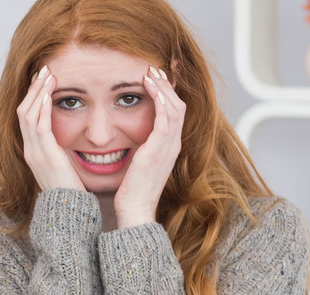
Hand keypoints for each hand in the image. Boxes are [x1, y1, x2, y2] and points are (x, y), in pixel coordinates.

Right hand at [17, 66, 84, 192]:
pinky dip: (41, 107)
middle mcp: (30, 151)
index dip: (34, 97)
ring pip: (28, 114)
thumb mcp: (65, 168)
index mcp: (34, 153)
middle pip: (23, 112)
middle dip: (34, 89)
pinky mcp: (45, 155)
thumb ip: (63, 152)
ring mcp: (35, 153)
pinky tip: (48, 93)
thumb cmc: (71, 193)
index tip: (44, 81)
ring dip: (37, 92)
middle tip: (45, 69)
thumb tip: (71, 141)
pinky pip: (38, 125)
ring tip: (48, 74)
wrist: (68, 213)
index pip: (27, 118)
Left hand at [113, 67, 183, 228]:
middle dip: (167, 85)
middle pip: (178, 105)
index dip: (166, 95)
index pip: (173, 114)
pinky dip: (160, 98)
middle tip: (153, 69)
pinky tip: (150, 86)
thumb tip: (130, 142)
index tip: (153, 80)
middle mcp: (172, 145)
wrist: (134, 211)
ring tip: (151, 72)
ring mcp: (169, 146)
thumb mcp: (137, 166)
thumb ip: (139, 150)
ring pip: (175, 107)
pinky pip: (165, 117)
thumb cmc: (131, 192)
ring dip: (163, 87)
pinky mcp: (159, 149)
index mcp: (167, 148)